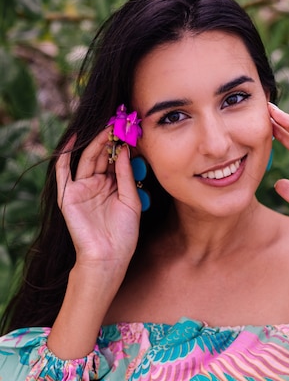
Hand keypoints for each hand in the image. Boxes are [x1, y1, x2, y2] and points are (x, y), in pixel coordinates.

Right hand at [55, 129, 141, 272]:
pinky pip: (63, 171)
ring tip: (106, 128)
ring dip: (95, 143)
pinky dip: (65, 154)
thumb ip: (127, 176)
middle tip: (119, 123)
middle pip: (102, 156)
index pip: (116, 160)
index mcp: (113, 187)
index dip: (123, 145)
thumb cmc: (124, 234)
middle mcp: (97, 185)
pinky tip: (73, 139)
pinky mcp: (68, 195)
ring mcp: (82, 189)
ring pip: (87, 160)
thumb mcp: (131, 201)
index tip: (132, 130)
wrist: (109, 256)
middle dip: (110, 140)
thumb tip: (125, 150)